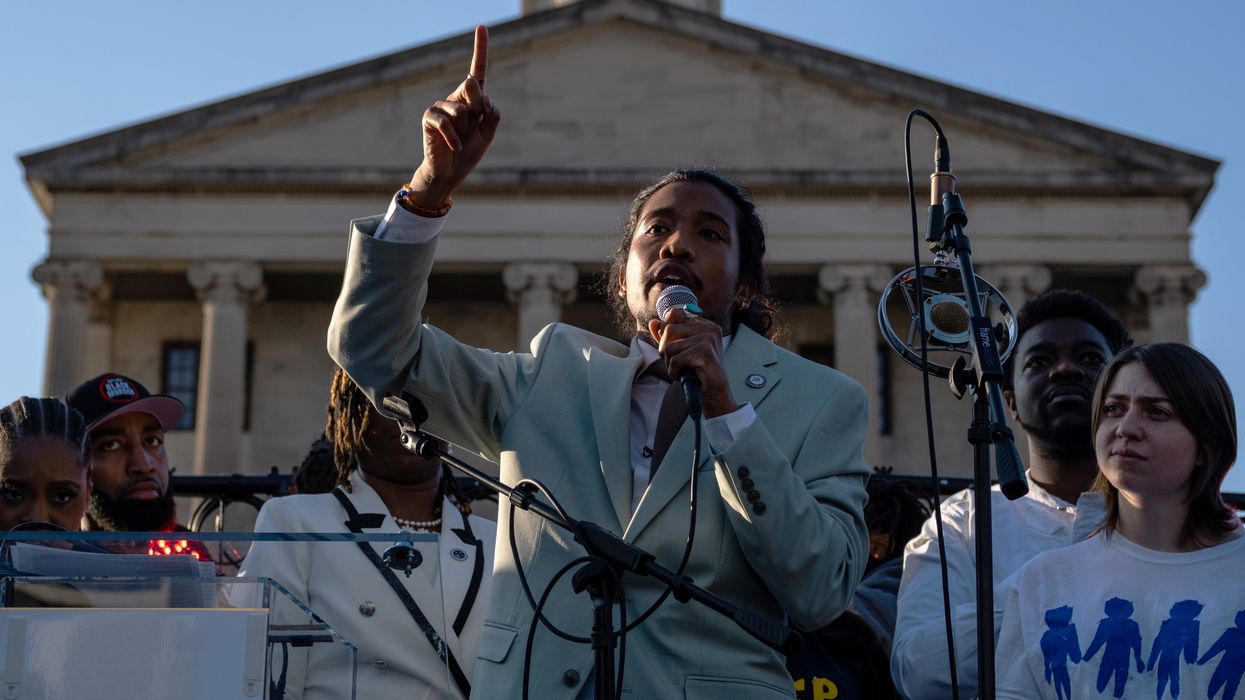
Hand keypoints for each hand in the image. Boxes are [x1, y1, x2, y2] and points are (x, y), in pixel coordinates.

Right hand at [406, 25, 500, 208]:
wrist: (451, 173)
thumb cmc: (469, 152)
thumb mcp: (489, 133)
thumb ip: (492, 113)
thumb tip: (482, 96)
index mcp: (473, 100)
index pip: (478, 71)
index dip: (481, 49)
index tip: (482, 26)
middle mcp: (457, 98)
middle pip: (472, 85)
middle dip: (478, 106)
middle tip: (473, 126)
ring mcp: (442, 106)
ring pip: (462, 108)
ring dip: (465, 128)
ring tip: (460, 139)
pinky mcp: (429, 117)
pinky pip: (446, 121)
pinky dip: (454, 136)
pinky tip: (454, 146)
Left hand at [648, 307, 737, 417]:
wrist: (714, 392)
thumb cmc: (697, 371)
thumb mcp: (680, 350)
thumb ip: (667, 336)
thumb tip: (653, 322)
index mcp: (705, 324)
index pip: (675, 314)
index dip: (666, 332)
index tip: (672, 348)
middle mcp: (709, 328)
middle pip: (669, 329)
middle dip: (665, 349)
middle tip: (674, 362)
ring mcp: (709, 339)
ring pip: (670, 347)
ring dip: (669, 363)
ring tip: (680, 370)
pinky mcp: (706, 352)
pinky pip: (676, 359)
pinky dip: (673, 371)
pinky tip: (681, 376)